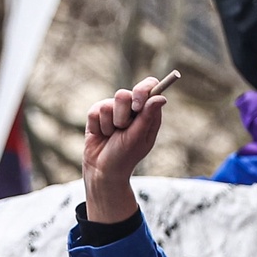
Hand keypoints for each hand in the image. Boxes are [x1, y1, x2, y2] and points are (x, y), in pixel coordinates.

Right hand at [81, 73, 176, 224]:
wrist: (103, 171)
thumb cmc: (125, 156)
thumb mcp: (138, 138)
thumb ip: (147, 117)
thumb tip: (162, 97)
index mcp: (147, 111)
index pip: (149, 86)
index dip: (142, 90)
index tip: (137, 105)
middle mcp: (131, 108)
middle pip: (123, 94)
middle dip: (121, 115)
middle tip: (123, 129)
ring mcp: (114, 110)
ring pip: (107, 104)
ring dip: (109, 124)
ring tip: (112, 136)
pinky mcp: (97, 114)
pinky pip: (95, 111)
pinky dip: (98, 126)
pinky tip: (101, 135)